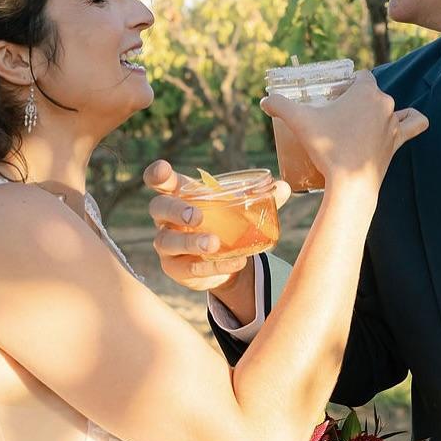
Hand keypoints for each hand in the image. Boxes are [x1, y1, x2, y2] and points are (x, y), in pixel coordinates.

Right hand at [144, 159, 289, 294]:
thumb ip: (261, 196)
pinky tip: (232, 263)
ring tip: (214, 244)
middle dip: (175, 210)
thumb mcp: (240, 208)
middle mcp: (167, 218)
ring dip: (191, 242)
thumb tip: (283, 187)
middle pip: (158, 207)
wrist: (225, 259)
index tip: (163, 172)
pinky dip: (211, 266)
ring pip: (167, 241)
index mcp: (180, 194)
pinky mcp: (175, 268)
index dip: (157, 174)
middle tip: (196, 216)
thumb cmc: (226, 222)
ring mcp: (167, 244)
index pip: (160, 180)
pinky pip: (187, 268)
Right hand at [261, 70, 427, 193]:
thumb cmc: (328, 148)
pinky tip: (400, 122)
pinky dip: (411, 120)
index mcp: (366, 91)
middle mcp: (384, 103)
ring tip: (361, 122)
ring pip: (391, 107)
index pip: (359, 76)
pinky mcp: (399, 142)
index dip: (345, 84)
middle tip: (336, 115)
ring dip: (378, 111)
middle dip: (355, 99)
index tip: (331, 96)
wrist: (350, 184)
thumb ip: (280, 105)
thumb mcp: (299, 122)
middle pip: (371, 92)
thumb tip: (264, 100)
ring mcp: (394, 123)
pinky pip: (414, 124)